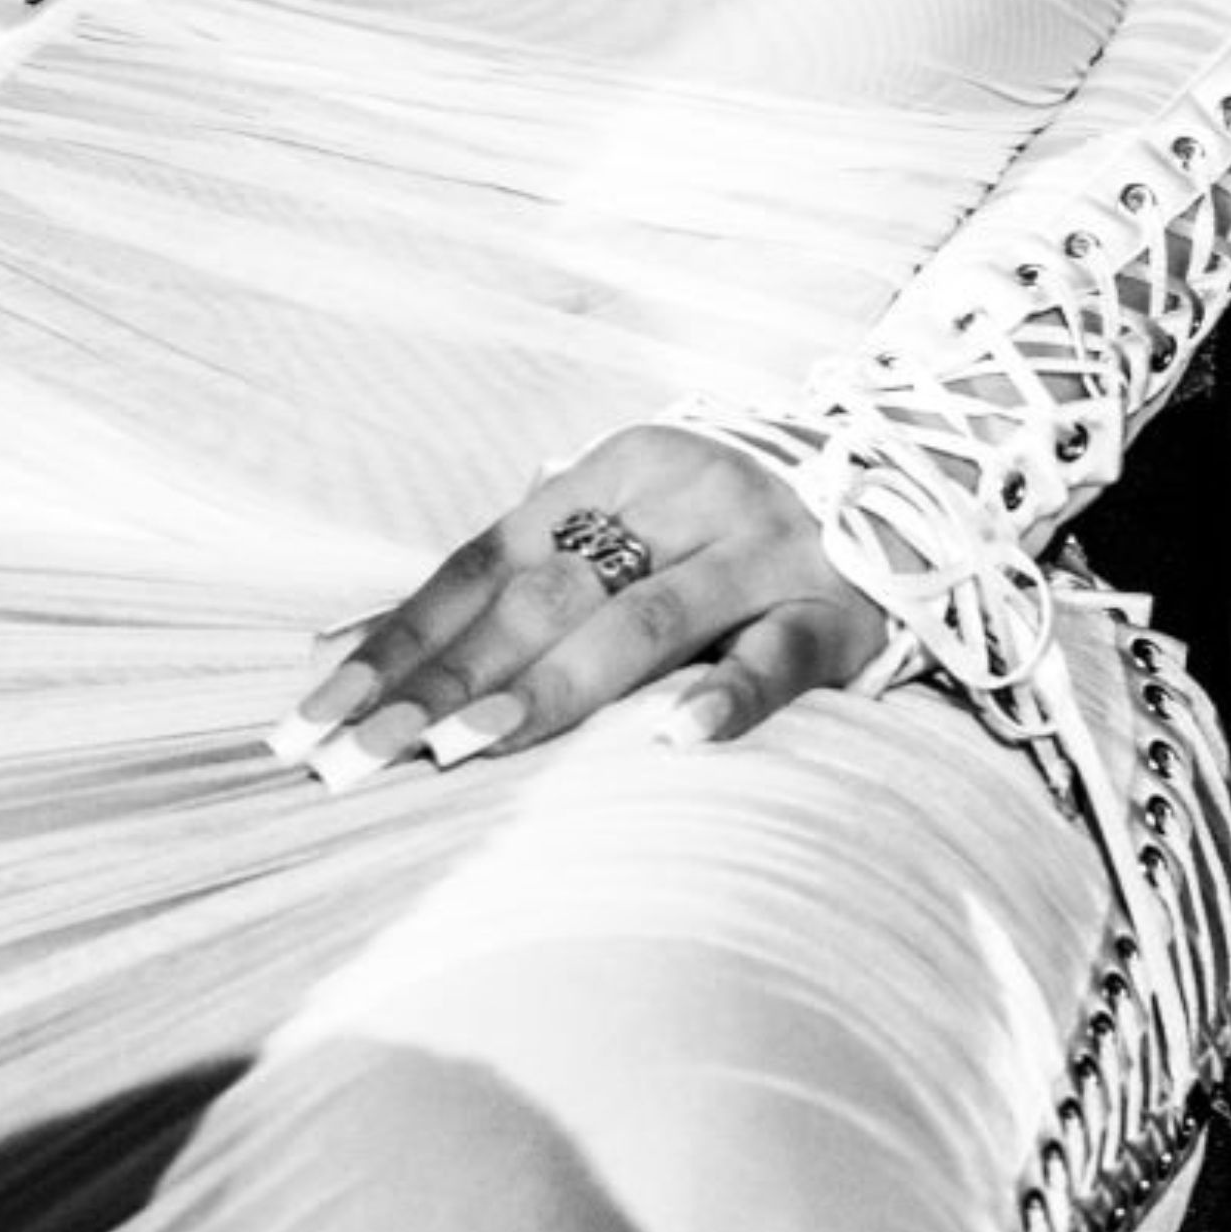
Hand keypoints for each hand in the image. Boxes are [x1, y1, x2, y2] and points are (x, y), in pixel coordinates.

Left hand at [273, 425, 888, 779]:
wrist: (920, 471)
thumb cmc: (725, 524)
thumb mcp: (613, 529)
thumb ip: (490, 590)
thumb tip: (330, 653)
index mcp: (618, 470)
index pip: (479, 564)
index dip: (394, 641)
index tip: (309, 717)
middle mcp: (685, 500)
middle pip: (538, 599)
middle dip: (434, 683)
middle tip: (346, 761)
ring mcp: (765, 553)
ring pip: (640, 626)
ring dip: (543, 692)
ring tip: (454, 752)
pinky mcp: (841, 612)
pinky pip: (780, 659)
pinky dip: (727, 699)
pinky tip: (672, 745)